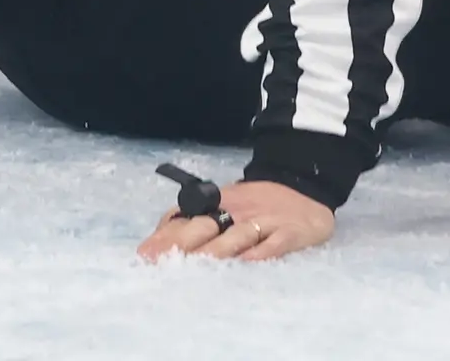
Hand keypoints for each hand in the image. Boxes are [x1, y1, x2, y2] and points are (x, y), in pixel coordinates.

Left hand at [138, 178, 335, 261]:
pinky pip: (275, 244)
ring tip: (199, 267)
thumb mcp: (224, 204)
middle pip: (208, 226)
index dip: (165, 237)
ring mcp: (264, 221)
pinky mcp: (290, 233)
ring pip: (239, 236)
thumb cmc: (256, 202)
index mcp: (217, 203)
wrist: (304, 184)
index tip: (145, 256)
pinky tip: (247, 263)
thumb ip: (192, 221)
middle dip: (185, 245)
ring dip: (218, 251)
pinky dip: (261, 253)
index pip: (186, 217)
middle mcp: (237, 211)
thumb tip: (155, 242)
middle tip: (164, 264)